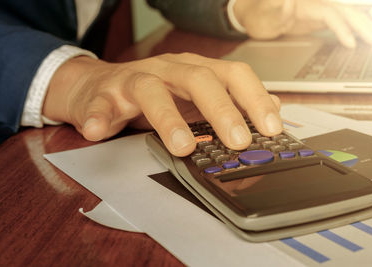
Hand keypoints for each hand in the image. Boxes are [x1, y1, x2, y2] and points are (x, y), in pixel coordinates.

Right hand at [43, 53, 281, 155]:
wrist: (99, 85)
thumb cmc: (152, 94)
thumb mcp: (194, 98)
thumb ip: (229, 104)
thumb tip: (273, 109)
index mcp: (194, 70)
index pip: (232, 75)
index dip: (254, 99)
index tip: (272, 127)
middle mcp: (168, 70)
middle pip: (198, 79)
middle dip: (221, 110)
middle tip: (237, 141)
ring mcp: (134, 79)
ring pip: (151, 90)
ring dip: (168, 119)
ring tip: (182, 146)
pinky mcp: (103, 94)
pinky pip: (100, 104)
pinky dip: (99, 117)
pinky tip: (98, 132)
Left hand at [233, 0, 371, 47]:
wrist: (252, 14)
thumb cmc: (256, 14)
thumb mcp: (262, 13)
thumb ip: (274, 8)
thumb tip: (286, 1)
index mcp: (304, 3)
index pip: (329, 13)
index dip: (341, 27)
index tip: (350, 43)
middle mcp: (313, 4)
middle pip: (343, 12)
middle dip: (361, 25)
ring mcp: (315, 11)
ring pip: (344, 16)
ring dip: (361, 25)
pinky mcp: (315, 19)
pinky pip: (338, 22)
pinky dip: (351, 28)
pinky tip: (360, 36)